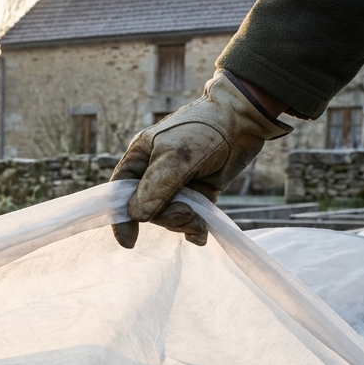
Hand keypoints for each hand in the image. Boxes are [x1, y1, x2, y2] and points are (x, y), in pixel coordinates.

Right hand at [110, 69, 291, 247]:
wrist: (242, 122)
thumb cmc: (202, 131)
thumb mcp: (174, 157)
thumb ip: (155, 188)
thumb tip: (137, 217)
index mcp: (139, 159)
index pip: (121, 192)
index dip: (122, 216)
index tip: (129, 241)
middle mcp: (153, 175)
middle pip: (146, 210)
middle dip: (165, 217)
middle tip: (185, 214)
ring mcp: (175, 186)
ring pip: (168, 217)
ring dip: (182, 223)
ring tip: (199, 223)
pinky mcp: (197, 195)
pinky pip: (188, 219)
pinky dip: (193, 228)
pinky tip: (200, 234)